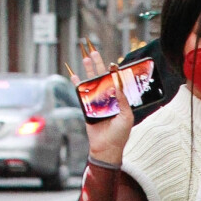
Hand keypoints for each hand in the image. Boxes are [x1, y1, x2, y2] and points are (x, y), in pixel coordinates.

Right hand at [68, 42, 133, 165]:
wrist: (107, 148)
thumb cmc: (120, 134)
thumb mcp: (126, 116)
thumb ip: (123, 101)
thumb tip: (118, 85)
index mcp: (120, 100)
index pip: (116, 82)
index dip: (114, 73)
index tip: (112, 63)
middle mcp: (108, 99)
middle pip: (103, 78)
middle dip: (99, 65)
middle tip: (94, 52)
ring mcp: (97, 102)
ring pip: (92, 83)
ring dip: (88, 71)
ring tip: (86, 58)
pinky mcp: (87, 108)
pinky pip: (82, 94)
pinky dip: (78, 85)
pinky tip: (74, 75)